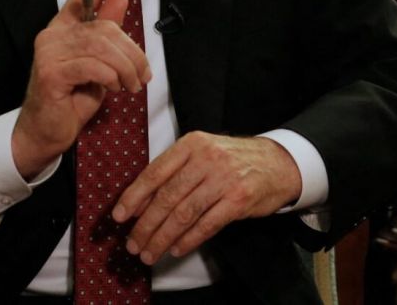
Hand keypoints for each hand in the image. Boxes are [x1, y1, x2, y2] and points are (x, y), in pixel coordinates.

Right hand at [12, 0, 150, 177]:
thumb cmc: (72, 98)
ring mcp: (49, 53)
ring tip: (131, 85)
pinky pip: (93, 66)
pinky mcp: (51, 73)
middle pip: (104, 28)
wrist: (46, 134)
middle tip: (143, 75)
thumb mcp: (98, 64)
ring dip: (125, 67)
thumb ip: (107, 35)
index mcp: (63, 28)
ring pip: (101, 47)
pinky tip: (114, 88)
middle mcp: (52, 35)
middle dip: (132, 52)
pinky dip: (111, 76)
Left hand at [112, 133, 301, 264]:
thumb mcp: (202, 154)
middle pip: (167, 196)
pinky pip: (207, 224)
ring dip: (163, 237)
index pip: (155, 172)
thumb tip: (139, 204)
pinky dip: (189, 239)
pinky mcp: (239, 199)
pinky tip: (176, 248)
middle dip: (145, 225)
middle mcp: (207, 158)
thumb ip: (174, 173)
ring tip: (150, 253)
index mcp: (192, 144)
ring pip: (184, 213)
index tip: (118, 217)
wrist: (277, 162)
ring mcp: (224, 179)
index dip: (133, 197)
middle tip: (132, 244)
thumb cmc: (232, 160)